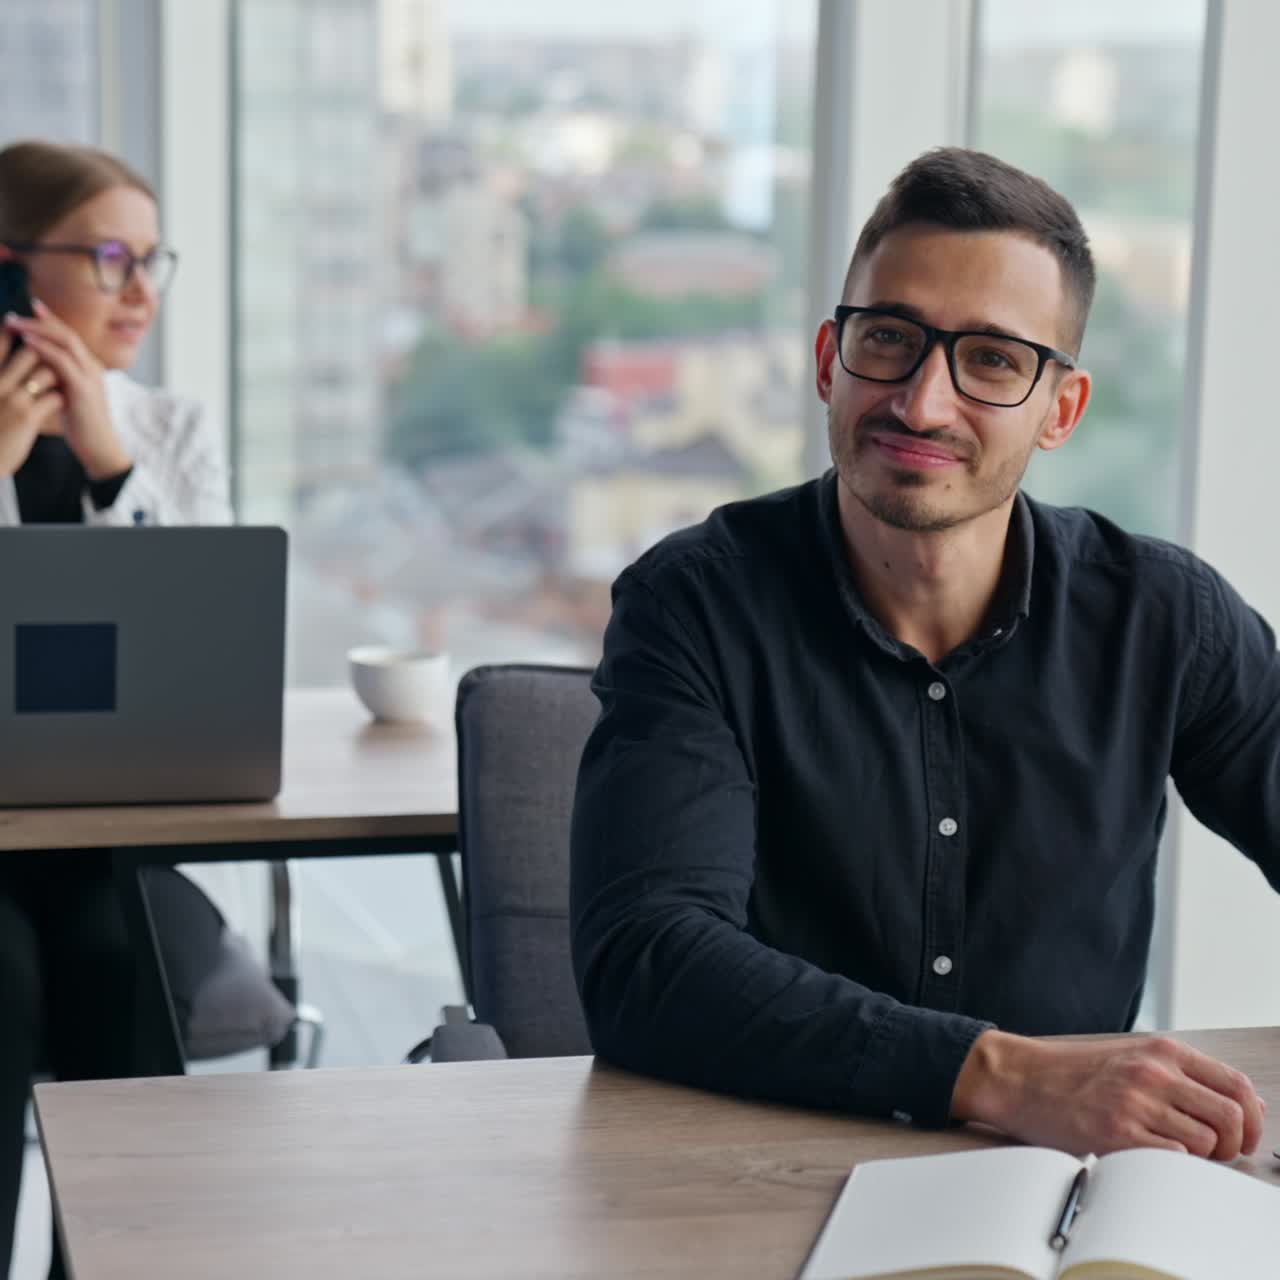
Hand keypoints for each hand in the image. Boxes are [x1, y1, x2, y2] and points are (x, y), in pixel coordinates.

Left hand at [3, 301, 130, 480]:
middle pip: (66, 333)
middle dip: (39, 320)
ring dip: (37, 329)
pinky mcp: (83, 388)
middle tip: (13, 314)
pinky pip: (62, 361)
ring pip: (65, 341)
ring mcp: (90, 376)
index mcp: (90, 368)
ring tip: (15, 323)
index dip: (49, 321)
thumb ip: (60, 379)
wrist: (100, 449)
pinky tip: (27, 342)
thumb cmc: (82, 427)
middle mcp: (92, 367)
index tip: (29, 310)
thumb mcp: (70, 397)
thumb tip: (40, 369)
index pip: (69, 337)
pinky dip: (44, 348)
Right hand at [951, 1030, 1264, 1161]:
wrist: (1020, 1077)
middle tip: (1215, 1152)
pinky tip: (1150, 1155)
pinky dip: (1173, 1164)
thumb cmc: (1073, 1071)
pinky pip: (1175, 1159)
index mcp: (1162, 1051)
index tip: (1245, 1135)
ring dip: (1199, 1157)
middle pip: (1232, 1117)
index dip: (1253, 1118)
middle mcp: (1154, 1073)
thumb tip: (1241, 1103)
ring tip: (1171, 1151)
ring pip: (1207, 1143)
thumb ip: (1181, 1074)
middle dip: (1234, 1144)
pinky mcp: (1117, 1133)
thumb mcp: (1131, 1056)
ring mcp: (1136, 1103)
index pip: (1237, 1085)